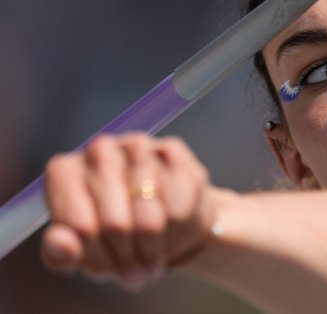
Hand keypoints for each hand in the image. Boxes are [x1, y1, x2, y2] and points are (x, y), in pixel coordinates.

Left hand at [41, 133, 213, 289]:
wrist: (163, 218)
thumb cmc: (114, 236)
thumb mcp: (84, 253)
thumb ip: (61, 253)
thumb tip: (58, 242)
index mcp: (64, 173)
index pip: (79, 228)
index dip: (98, 258)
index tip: (107, 269)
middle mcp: (98, 151)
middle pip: (116, 223)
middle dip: (128, 255)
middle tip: (134, 269)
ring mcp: (136, 146)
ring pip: (150, 214)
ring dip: (153, 245)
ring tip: (152, 255)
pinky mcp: (171, 150)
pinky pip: (178, 202)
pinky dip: (178, 226)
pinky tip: (172, 228)